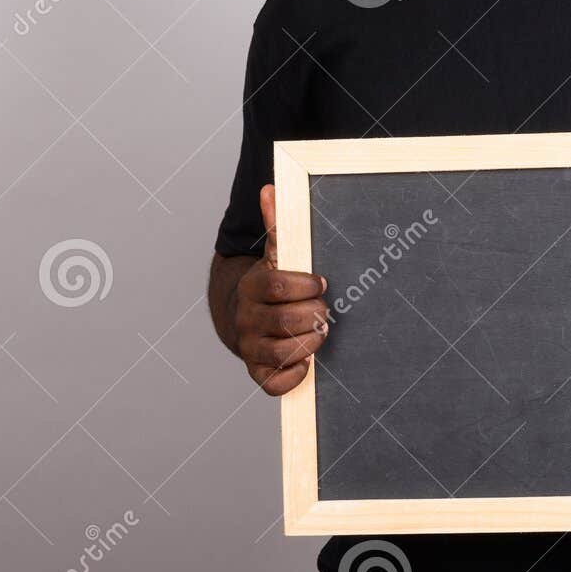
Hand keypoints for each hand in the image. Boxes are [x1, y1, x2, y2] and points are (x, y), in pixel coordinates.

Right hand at [231, 184, 330, 395]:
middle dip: (314, 316)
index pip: (276, 285)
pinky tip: (307, 363)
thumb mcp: (276, 256)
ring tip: (321, 334)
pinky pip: (274, 382)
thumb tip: (271, 189)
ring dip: (309, 344)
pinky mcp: (256, 372)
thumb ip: (279, 226)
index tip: (322, 283)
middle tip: (327, 312)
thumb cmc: (271, 286)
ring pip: (281, 352)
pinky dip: (294, 375)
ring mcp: (249, 347)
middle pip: (284, 320)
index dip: (304, 286)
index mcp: (251, 287)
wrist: (243, 318)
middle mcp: (246, 318)